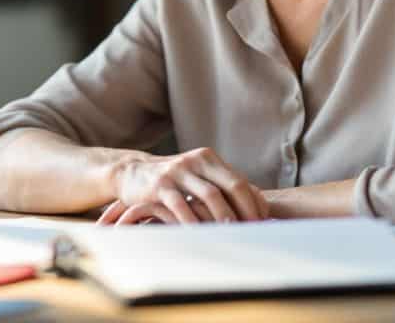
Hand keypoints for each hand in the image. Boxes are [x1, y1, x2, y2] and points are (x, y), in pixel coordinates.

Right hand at [98, 147, 268, 224]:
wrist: (132, 173)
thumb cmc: (172, 181)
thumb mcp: (196, 177)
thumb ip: (221, 186)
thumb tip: (258, 206)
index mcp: (209, 159)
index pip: (239, 181)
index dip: (253, 203)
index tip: (262, 223)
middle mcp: (196, 161)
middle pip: (230, 185)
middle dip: (245, 210)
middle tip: (253, 231)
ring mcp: (177, 171)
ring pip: (209, 195)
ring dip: (223, 216)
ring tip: (232, 234)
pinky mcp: (159, 185)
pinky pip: (180, 205)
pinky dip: (193, 221)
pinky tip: (200, 235)